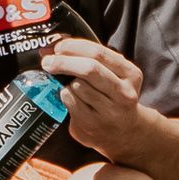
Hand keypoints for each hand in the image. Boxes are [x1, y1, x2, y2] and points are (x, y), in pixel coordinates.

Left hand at [40, 38, 148, 159]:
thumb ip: (92, 59)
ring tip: (71, 86)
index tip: (58, 46)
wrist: (124, 132)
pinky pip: (70, 101)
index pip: (99, 53)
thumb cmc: (112, 96)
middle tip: (47, 61)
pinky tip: (72, 98)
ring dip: (66, 82)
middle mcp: (124, 93)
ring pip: (77, 86)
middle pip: (89, 69)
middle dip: (63, 62)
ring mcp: (109, 112)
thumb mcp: (114, 75)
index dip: (74, 47)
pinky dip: (65, 96)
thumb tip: (55, 47)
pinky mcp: (93, 125)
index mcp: (131, 74)